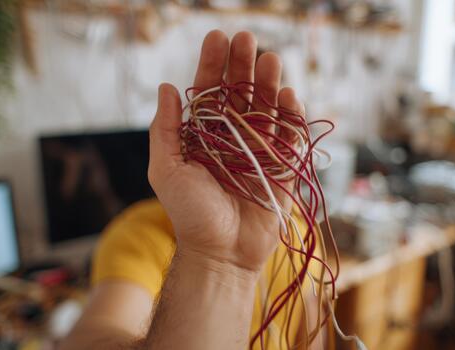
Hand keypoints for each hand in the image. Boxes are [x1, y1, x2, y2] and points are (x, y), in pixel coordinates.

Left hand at [148, 30, 303, 272]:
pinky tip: (288, 94)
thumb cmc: (189, 213)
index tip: (217, 37)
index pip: (209, 93)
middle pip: (240, 94)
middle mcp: (232, 138)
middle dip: (243, 65)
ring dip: (269, 83)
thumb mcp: (167, 169)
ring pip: (266, 109)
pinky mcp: (282, 167)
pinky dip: (290, 115)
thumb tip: (166, 87)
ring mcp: (258, 151)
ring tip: (271, 59)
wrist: (220, 253)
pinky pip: (289, 136)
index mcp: (204, 136)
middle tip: (246, 38)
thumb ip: (165, 129)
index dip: (212, 65)